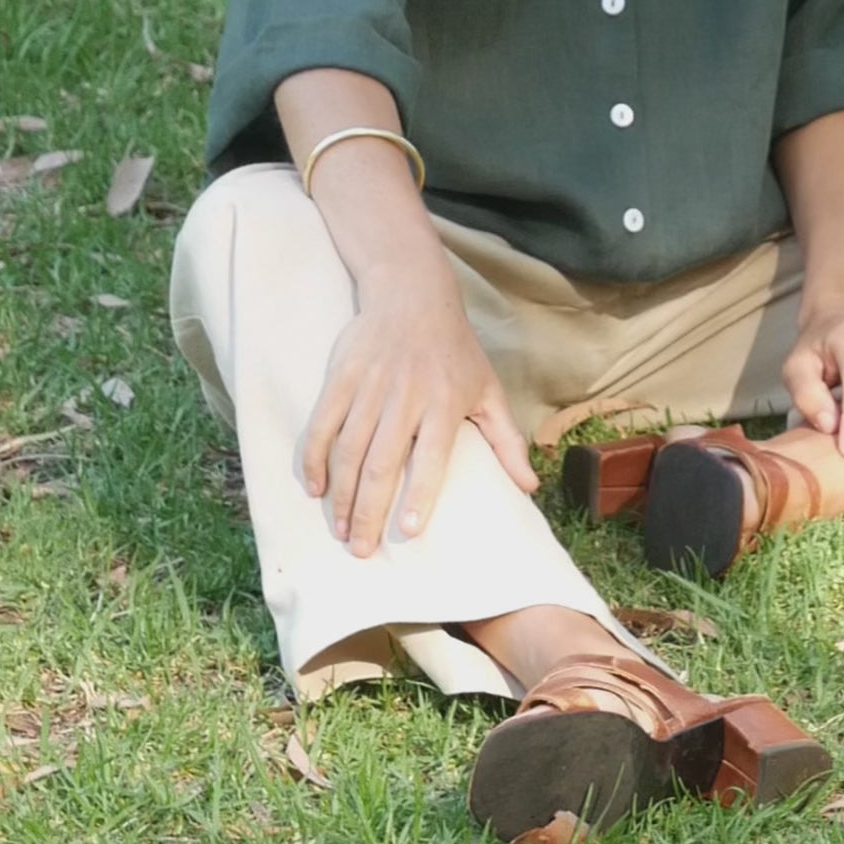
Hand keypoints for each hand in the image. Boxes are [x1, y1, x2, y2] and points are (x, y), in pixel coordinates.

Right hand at [301, 270, 536, 555]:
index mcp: (444, 403)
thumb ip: (506, 440)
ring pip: (349, 450)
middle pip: (382, 463)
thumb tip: (529, 487)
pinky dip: (315, 458)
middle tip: (362, 551)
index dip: (419, 494)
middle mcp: (406, 397)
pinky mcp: (342, 376)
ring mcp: (370, 386)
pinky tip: (315, 488)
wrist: (413, 292)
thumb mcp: (487, 388)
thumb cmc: (455, 349)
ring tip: (342, 530)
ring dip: (341, 495)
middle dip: (369, 511)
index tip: (408, 530)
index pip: (432, 457)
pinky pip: (322, 424)